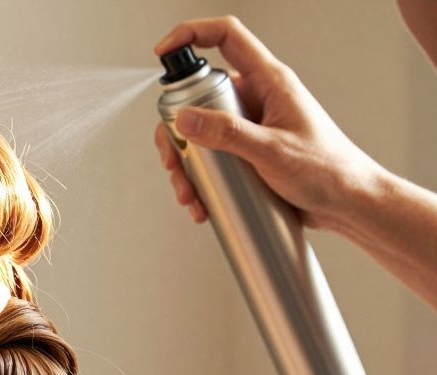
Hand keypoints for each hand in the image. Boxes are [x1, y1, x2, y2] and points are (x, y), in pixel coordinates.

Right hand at [153, 16, 384, 233]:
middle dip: (175, 130)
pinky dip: (197, 179)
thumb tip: (184, 118)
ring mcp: (249, 126)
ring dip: (184, 163)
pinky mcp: (246, 152)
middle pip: (198, 95)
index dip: (191, 34)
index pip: (227, 37)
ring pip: (198, 132)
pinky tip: (200, 203)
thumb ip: (228, 133)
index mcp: (269, 81)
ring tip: (188, 194)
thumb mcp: (273, 151)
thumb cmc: (328, 171)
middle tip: (172, 158)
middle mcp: (255, 98)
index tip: (161, 52)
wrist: (348, 204)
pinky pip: (209, 157)